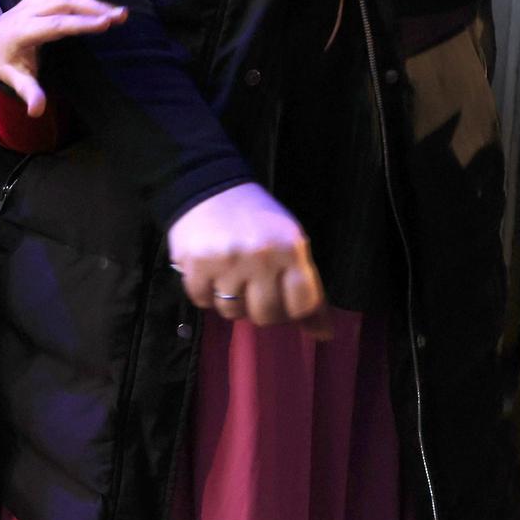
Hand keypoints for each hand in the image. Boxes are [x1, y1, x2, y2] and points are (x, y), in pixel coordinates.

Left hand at [0, 0, 124, 116]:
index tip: (107, 23)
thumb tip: (37, 111)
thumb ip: (28, 92)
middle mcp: (28, 9)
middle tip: (121, 15)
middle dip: (92, 7)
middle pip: (63, 3)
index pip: (57, 26)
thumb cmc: (7, 62)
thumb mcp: (15, 79)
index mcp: (25, 31)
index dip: (82, 24)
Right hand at [167, 183, 330, 337]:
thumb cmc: (256, 220)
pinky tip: (209, 271)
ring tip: (229, 274)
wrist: (210, 185)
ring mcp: (227, 261)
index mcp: (290, 249)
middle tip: (253, 286)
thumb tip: (323, 335)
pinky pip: (203, 301)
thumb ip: (307, 288)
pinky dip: (205, 291)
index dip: (293, 307)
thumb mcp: (290, 244)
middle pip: (266, 316)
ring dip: (230, 299)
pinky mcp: (196, 263)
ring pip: (232, 312)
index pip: (302, 306)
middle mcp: (261, 256)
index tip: (283, 295)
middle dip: (260, 307)